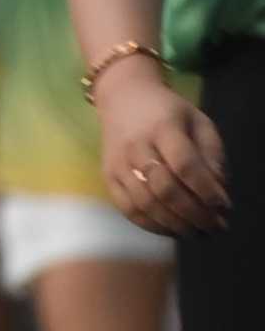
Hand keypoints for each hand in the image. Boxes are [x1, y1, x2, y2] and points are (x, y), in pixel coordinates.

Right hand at [97, 62, 227, 233]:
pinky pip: (128, 209)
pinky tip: (171, 229)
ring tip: (197, 233)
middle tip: (214, 227)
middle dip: (193, 214)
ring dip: (175, 225)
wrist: (122, 97)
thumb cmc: (166, 110)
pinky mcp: (107, 177)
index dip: (205, 190)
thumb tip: (218, 190)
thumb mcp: (197, 120)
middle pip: (164, 189)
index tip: (223, 206)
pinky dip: (152, 225)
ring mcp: (118, 163)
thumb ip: (212, 153)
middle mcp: (136, 146)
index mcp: (162, 127)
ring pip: (145, 204)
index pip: (184, 165)